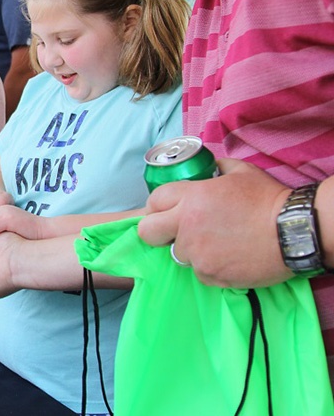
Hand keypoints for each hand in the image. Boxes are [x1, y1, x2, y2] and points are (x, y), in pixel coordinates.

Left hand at [138, 158, 292, 287]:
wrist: (294, 233)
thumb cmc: (269, 200)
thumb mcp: (241, 172)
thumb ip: (217, 168)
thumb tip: (209, 168)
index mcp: (192, 197)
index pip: (154, 201)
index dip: (157, 206)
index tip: (165, 211)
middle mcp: (187, 225)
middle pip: (147, 232)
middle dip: (156, 231)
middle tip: (173, 231)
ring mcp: (197, 253)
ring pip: (177, 254)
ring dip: (191, 250)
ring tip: (216, 243)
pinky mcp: (210, 274)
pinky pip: (199, 272)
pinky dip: (210, 267)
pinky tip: (229, 257)